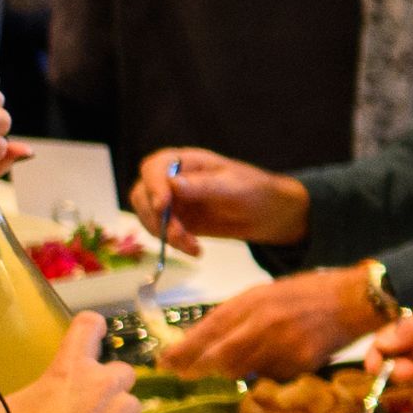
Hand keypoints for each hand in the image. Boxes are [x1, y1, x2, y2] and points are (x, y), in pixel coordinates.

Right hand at [132, 146, 307, 249]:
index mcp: (186, 162)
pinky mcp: (176, 221)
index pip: (155, 167)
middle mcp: (172, 180)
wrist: (268, 214)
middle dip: (157, 217)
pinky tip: (196, 250)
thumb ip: (205, 186)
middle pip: (143, 194)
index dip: (153, 184)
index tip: (161, 205)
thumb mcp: (234, 187)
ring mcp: (172, 201)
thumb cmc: (255, 190)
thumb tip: (172, 184)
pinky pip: (162, 232)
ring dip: (166, 234)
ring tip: (194, 246)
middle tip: (179, 235)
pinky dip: (174, 243)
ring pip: (149, 217)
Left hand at [161, 266, 384, 377]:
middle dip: (198, 368)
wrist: (355, 299)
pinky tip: (276, 359)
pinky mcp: (300, 363)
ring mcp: (282, 345)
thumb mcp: (265, 294)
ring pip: (242, 370)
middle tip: (185, 374)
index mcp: (252, 302)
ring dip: (233, 369)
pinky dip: (265, 372)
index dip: (182, 350)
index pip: (207, 330)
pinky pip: (270, 375)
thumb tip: (203, 340)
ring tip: (241, 360)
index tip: (163, 363)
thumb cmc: (307, 293)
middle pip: (218, 357)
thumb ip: (236, 315)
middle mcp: (263, 324)